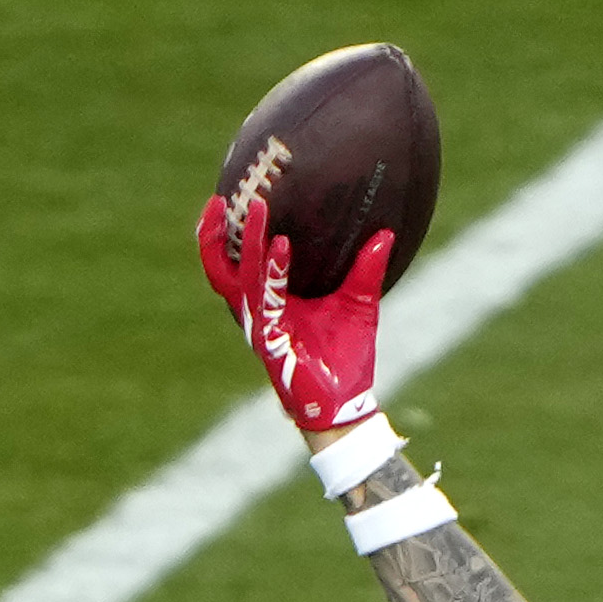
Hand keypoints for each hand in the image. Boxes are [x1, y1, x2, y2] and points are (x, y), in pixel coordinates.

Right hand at [196, 190, 392, 438]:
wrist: (347, 403)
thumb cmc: (346, 357)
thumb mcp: (359, 303)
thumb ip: (367, 270)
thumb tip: (387, 234)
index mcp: (269, 302)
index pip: (234, 264)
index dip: (222, 234)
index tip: (229, 198)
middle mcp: (257, 313)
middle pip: (220, 269)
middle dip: (215, 234)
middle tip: (223, 198)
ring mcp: (261, 328)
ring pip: (240, 279)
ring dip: (247, 243)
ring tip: (257, 210)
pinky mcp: (272, 343)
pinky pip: (267, 302)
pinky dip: (273, 272)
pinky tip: (283, 247)